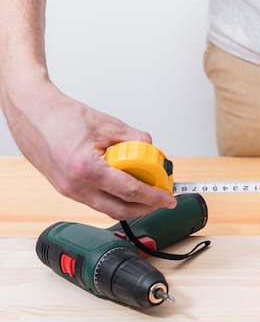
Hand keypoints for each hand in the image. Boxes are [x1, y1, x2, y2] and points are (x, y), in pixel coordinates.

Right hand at [2, 80, 176, 219]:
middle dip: (145, 208)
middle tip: (160, 200)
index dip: (153, 197)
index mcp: (86, 168)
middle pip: (119, 210)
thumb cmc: (60, 115)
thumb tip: (152, 153)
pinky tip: (124, 188)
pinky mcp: (64, 189)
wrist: (31, 111)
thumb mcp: (108, 124)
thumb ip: (135, 139)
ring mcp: (67, 190)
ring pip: (106, 208)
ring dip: (129, 205)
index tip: (167, 198)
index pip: (129, 191)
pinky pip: (95, 201)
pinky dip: (113, 198)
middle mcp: (74, 185)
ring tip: (146, 194)